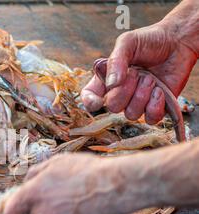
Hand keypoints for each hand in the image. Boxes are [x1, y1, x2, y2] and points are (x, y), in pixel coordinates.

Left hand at [3, 153, 144, 213]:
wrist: (115, 186)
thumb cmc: (86, 170)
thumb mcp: (56, 162)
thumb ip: (35, 173)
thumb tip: (26, 182)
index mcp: (33, 193)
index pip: (10, 211)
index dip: (13, 210)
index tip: (17, 209)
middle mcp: (41, 213)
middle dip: (43, 208)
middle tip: (62, 197)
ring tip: (78, 204)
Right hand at [81, 22, 196, 123]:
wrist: (178, 41)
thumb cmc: (150, 40)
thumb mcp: (128, 42)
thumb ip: (116, 61)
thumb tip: (112, 84)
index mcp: (106, 78)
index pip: (90, 97)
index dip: (90, 102)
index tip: (99, 101)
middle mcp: (119, 93)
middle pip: (112, 107)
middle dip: (126, 91)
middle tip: (138, 73)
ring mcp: (137, 102)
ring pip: (131, 114)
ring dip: (142, 96)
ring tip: (151, 79)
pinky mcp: (155, 107)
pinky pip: (150, 119)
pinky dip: (155, 106)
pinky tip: (159, 91)